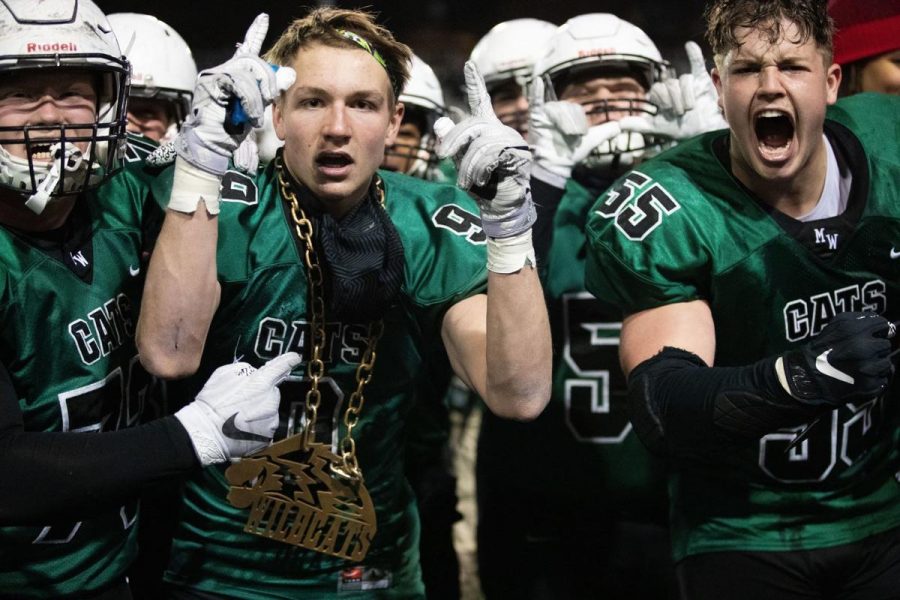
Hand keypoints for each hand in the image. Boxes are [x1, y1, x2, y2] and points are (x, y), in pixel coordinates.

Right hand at [174, 14, 293, 175]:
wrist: (214, 144)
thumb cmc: (232, 129)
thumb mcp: (256, 107)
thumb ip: (269, 90)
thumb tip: (288, 73)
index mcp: (234, 75)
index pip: (247, 50)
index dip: (255, 33)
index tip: (263, 18)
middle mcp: (222, 71)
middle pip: (252, 61)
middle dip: (267, 79)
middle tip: (270, 97)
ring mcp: (214, 77)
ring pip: (247, 73)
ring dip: (257, 96)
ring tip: (254, 114)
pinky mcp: (211, 85)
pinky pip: (238, 84)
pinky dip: (248, 101)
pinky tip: (248, 115)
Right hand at [175, 352, 300, 465]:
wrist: (205, 433)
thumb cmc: (211, 403)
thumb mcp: (223, 375)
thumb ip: (244, 371)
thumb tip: (254, 374)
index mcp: (261, 383)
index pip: (280, 367)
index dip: (289, 361)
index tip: (295, 358)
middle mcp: (271, 401)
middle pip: (272, 394)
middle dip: (261, 396)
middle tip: (241, 403)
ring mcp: (272, 421)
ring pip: (270, 412)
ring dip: (259, 413)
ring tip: (238, 419)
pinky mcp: (268, 438)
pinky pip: (266, 429)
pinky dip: (257, 429)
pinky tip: (242, 430)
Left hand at [433, 61, 533, 238]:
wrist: (499, 208)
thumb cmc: (482, 186)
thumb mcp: (462, 163)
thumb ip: (453, 143)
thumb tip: (440, 123)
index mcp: (487, 130)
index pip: (480, 102)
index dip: (475, 83)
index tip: (469, 65)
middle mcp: (501, 130)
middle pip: (472, 124)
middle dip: (454, 140)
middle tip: (443, 156)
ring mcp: (512, 140)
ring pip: (481, 142)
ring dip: (468, 164)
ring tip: (465, 181)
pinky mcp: (518, 153)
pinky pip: (492, 154)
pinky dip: (480, 169)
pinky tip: (482, 180)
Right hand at [528, 76, 647, 186]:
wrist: (556, 164)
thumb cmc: (574, 152)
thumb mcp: (594, 138)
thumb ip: (609, 130)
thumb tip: (627, 125)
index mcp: (570, 114)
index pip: (576, 111)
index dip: (578, 124)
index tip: (577, 136)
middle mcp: (558, 111)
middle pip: (566, 109)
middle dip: (569, 123)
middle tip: (567, 136)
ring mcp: (546, 113)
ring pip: (555, 109)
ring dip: (558, 122)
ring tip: (556, 132)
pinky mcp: (536, 116)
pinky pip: (536, 100)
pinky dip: (536, 91)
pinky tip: (538, 81)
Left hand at [629, 42, 725, 140]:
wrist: (702, 131)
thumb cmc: (680, 129)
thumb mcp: (657, 129)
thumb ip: (639, 125)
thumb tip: (620, 124)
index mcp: (661, 96)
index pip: (657, 88)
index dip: (663, 99)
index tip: (668, 111)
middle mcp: (672, 87)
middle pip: (670, 84)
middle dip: (675, 101)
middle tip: (681, 113)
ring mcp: (687, 83)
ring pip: (684, 80)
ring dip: (687, 96)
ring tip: (691, 108)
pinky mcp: (701, 80)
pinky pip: (697, 63)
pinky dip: (694, 54)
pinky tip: (689, 45)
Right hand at [778, 312, 893, 406]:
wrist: (808, 376)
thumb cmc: (823, 349)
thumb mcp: (836, 325)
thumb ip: (860, 320)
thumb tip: (886, 326)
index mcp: (854, 330)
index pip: (883, 325)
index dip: (878, 330)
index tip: (871, 336)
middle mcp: (863, 348)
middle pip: (885, 345)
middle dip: (875, 348)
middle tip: (859, 354)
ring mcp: (868, 368)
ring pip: (886, 363)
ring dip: (875, 365)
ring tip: (857, 367)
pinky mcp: (870, 385)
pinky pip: (883, 380)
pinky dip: (873, 380)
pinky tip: (858, 378)